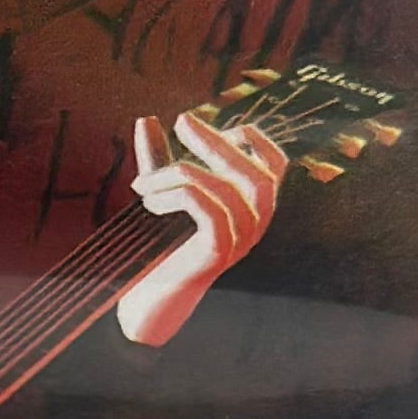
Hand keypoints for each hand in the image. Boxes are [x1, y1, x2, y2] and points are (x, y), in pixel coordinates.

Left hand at [117, 108, 288, 346]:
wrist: (150, 299)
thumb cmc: (159, 244)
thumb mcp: (161, 193)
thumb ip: (157, 159)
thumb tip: (146, 119)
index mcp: (253, 208)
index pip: (276, 167)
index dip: (253, 139)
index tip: (218, 128)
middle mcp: (256, 224)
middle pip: (255, 172)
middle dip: (216, 141)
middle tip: (181, 121)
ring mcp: (240, 240)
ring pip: (223, 187)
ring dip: (176, 173)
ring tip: (140, 184)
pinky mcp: (217, 252)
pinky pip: (204, 207)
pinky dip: (173, 195)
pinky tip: (149, 203)